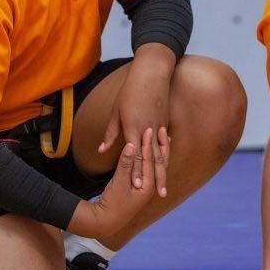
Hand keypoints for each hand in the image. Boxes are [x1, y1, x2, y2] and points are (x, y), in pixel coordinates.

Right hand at [69, 127, 160, 237]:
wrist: (106, 222)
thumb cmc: (112, 203)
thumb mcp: (118, 183)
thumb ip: (125, 163)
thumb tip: (131, 145)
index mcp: (147, 186)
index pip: (150, 161)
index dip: (148, 144)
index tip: (148, 129)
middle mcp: (150, 186)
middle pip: (159, 162)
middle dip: (161, 145)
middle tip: (163, 129)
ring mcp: (146, 186)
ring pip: (156, 164)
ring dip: (158, 149)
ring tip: (162, 135)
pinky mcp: (140, 185)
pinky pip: (149, 166)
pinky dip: (151, 156)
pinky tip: (151, 147)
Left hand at [99, 44, 174, 195]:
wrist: (151, 74)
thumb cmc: (130, 91)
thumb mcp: (116, 111)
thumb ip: (111, 133)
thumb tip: (102, 151)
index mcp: (134, 128)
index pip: (136, 155)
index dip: (137, 172)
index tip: (137, 188)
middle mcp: (149, 130)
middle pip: (153, 159)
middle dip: (156, 178)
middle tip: (159, 195)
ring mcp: (159, 126)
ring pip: (162, 153)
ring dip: (163, 171)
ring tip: (164, 187)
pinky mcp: (165, 122)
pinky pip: (165, 143)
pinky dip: (166, 155)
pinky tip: (166, 164)